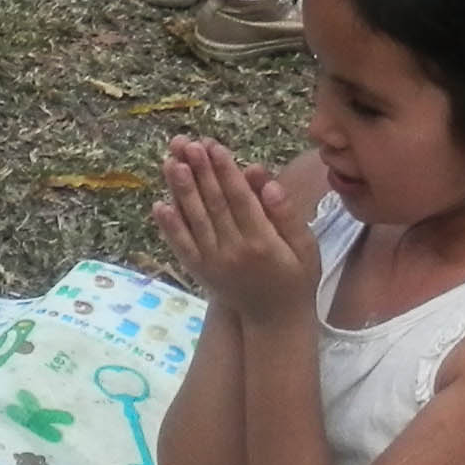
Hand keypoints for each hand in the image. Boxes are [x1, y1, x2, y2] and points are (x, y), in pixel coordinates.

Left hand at [152, 134, 317, 328]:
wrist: (274, 321)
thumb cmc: (296, 278)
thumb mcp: (305, 246)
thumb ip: (285, 214)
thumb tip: (268, 182)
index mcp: (262, 243)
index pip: (239, 199)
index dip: (224, 171)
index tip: (213, 146)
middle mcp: (233, 252)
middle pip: (212, 204)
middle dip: (199, 171)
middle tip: (187, 143)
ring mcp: (212, 263)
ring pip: (193, 220)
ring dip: (180, 190)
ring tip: (170, 161)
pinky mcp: (200, 271)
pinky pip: (181, 246)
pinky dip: (169, 226)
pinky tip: (159, 204)